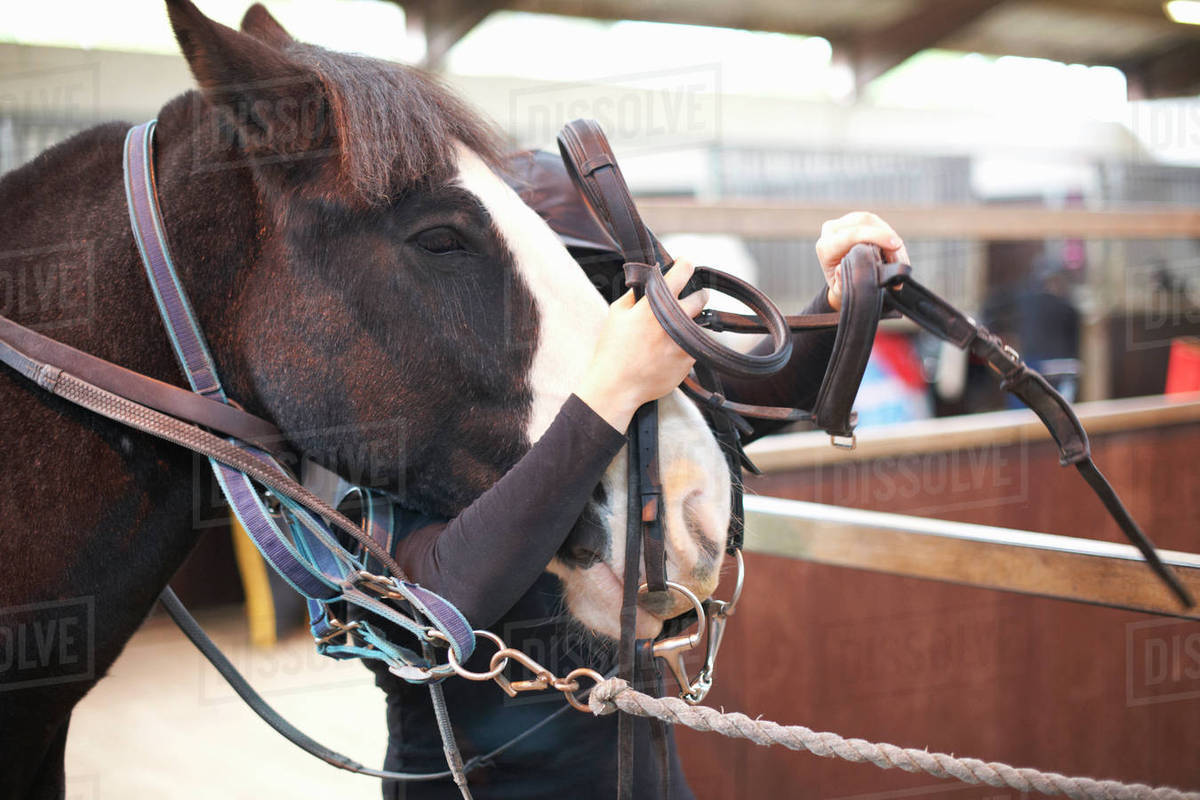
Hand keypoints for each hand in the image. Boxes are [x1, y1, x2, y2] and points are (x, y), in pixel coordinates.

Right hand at [575, 259, 708, 431]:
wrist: (617, 387)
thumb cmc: (612, 350)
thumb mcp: (616, 314)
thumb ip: (634, 294)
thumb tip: (648, 280)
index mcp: (653, 306)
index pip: (681, 274)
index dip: (686, 265)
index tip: (686, 264)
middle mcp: (672, 322)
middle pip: (701, 297)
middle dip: (698, 293)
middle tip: (690, 296)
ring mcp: (683, 342)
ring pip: (700, 323)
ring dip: (692, 321)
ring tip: (675, 328)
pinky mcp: (689, 360)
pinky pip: (695, 345)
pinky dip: (688, 344)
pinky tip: (670, 350)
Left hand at [815, 212, 908, 310]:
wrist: (839, 279)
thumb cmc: (842, 285)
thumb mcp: (841, 290)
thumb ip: (841, 283)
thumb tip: (841, 269)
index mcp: (826, 247)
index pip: (852, 235)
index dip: (877, 237)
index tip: (896, 245)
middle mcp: (832, 230)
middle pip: (865, 222)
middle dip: (888, 238)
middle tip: (900, 260)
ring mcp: (843, 222)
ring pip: (873, 220)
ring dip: (891, 237)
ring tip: (899, 259)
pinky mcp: (855, 220)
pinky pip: (876, 222)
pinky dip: (889, 235)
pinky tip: (895, 251)